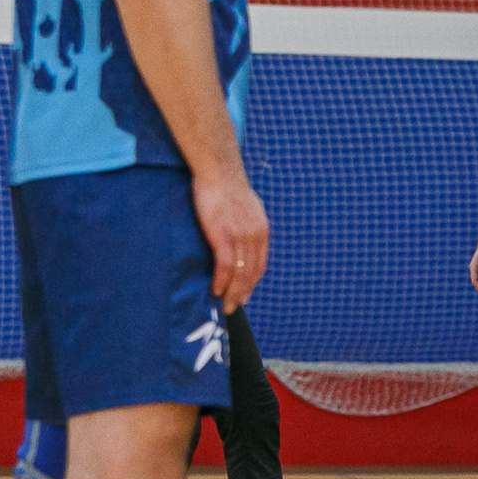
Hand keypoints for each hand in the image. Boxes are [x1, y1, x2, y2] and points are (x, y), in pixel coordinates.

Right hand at [194, 169, 268, 313]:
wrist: (218, 171)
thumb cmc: (228, 188)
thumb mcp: (249, 208)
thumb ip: (249, 225)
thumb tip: (244, 237)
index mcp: (262, 230)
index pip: (259, 264)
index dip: (252, 283)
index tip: (244, 295)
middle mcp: (255, 236)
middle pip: (251, 272)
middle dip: (242, 293)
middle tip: (232, 307)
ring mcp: (240, 236)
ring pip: (239, 272)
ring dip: (231, 292)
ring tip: (224, 305)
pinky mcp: (222, 234)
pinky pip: (225, 265)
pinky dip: (221, 280)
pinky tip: (216, 290)